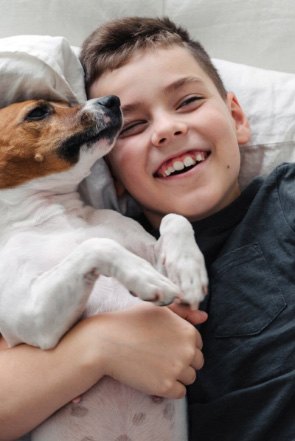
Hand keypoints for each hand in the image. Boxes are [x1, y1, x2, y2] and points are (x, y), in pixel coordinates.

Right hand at [86, 302, 204, 398]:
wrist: (105, 342)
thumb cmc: (130, 321)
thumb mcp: (158, 309)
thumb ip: (183, 312)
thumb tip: (204, 317)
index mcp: (188, 331)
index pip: (197, 344)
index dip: (181, 345)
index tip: (164, 344)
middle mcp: (188, 350)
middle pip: (196, 362)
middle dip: (182, 360)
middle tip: (159, 355)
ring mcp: (177, 370)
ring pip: (189, 378)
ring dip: (176, 375)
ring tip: (155, 365)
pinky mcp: (165, 387)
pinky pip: (180, 393)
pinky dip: (170, 388)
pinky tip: (154, 377)